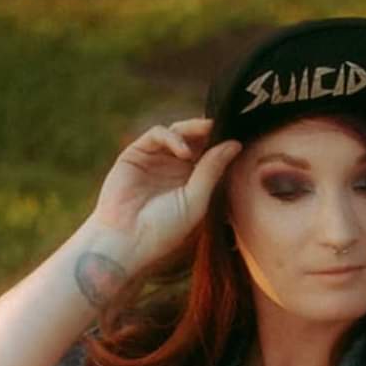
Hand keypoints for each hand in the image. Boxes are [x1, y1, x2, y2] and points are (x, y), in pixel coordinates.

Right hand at [90, 119, 240, 269]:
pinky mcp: (136, 154)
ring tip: (207, 132)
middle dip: (210, 131)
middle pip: (196, 139)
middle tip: (225, 124)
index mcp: (191, 182)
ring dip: (194, 129)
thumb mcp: (195, 201)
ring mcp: (154, 160)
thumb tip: (235, 144)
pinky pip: (157, 134)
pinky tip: (184, 152)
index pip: (210, 154)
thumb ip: (212, 170)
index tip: (239, 136)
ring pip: (178, 132)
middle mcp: (173, 169)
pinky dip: (173, 137)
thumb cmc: (163, 230)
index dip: (222, 144)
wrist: (126, 240)